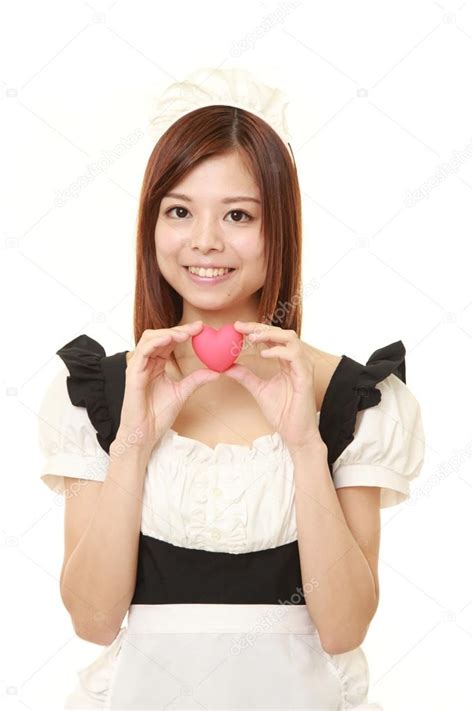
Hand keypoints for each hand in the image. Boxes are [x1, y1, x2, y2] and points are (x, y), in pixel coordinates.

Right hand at [114, 321, 220, 455]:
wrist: (145, 433)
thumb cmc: (157, 415)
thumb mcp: (182, 392)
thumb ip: (196, 379)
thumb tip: (216, 372)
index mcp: (156, 364)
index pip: (169, 341)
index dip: (184, 332)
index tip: (202, 328)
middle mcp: (146, 362)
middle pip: (160, 335)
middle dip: (179, 329)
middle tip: (198, 327)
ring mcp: (138, 366)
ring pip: (150, 339)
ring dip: (168, 332)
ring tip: (186, 333)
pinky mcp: (133, 373)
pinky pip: (143, 351)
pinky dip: (156, 342)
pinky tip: (170, 339)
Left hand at [224, 321, 323, 451]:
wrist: (296, 434)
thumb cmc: (283, 413)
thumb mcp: (259, 389)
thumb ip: (245, 376)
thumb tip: (227, 366)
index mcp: (288, 362)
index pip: (273, 338)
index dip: (256, 330)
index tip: (236, 327)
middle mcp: (297, 361)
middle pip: (281, 333)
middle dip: (260, 327)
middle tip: (239, 327)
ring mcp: (303, 367)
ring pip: (290, 339)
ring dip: (269, 334)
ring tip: (251, 337)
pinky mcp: (305, 377)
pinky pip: (294, 356)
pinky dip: (278, 351)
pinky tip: (263, 353)